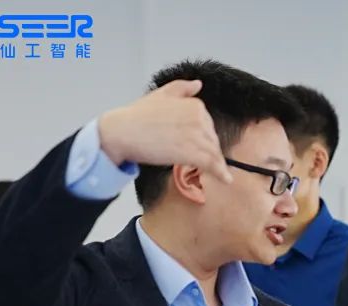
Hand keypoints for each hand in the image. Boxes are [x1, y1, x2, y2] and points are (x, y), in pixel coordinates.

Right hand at [97, 79, 231, 182]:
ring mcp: (197, 136)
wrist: (121, 131)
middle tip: (199, 160)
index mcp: (195, 105)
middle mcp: (200, 119)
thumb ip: (181, 88)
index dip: (204, 138)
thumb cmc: (137, 116)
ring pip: (214, 153)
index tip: (198, 145)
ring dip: (217, 164)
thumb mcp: (161, 94)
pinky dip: (221, 173)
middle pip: (212, 140)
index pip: (209, 125)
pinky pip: (212, 164)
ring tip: (219, 173)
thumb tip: (197, 84)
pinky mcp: (192, 153)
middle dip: (208, 150)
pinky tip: (225, 179)